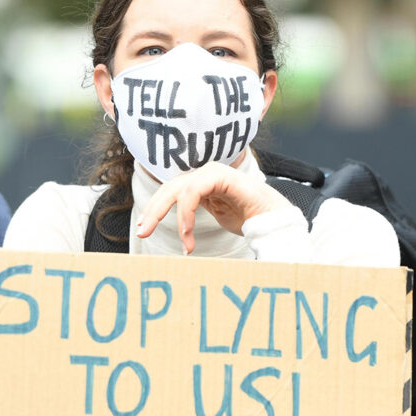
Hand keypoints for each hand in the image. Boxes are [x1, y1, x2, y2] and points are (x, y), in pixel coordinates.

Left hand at [137, 161, 291, 253]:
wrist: (273, 219)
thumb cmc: (247, 219)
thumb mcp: (214, 217)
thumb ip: (195, 216)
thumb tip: (176, 234)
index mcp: (199, 183)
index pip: (169, 192)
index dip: (153, 209)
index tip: (142, 229)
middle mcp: (203, 175)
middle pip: (168, 188)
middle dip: (153, 211)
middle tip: (142, 232)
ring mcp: (212, 172)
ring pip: (179, 190)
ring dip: (176, 219)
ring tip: (184, 242)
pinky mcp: (220, 175)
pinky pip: (193, 191)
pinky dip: (187, 212)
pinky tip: (188, 232)